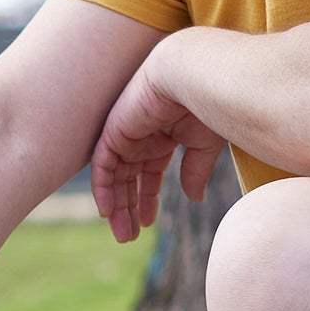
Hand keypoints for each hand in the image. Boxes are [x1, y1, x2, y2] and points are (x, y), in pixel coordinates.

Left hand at [91, 46, 224, 242]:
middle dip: (128, 209)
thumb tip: (194, 199)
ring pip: (114, 176)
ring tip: (122, 233)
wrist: (195, 73)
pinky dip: (103, 189)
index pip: (148, 173)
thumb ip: (195, 171)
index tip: (147, 223)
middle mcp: (141, 135)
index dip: (147, 199)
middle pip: (128, 178)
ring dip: (116, 206)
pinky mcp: (113, 131)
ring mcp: (126, 132)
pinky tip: (107, 212)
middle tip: (128, 237)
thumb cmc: (208, 102)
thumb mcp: (205, 145)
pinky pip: (101, 167)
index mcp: (163, 136)